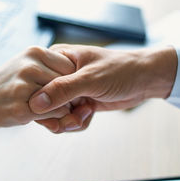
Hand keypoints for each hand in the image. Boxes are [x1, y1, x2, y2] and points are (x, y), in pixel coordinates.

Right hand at [0, 46, 74, 149]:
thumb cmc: (6, 87)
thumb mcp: (25, 67)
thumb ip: (50, 69)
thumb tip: (78, 81)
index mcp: (34, 52)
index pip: (72, 67)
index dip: (71, 82)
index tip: (64, 92)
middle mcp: (30, 65)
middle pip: (70, 84)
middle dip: (68, 97)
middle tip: (56, 105)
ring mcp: (24, 86)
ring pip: (65, 100)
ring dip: (62, 110)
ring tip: (46, 111)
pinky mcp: (22, 108)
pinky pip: (55, 114)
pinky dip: (54, 119)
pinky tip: (39, 118)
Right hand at [29, 44, 177, 132]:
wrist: (145, 79)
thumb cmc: (121, 70)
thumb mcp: (90, 79)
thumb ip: (62, 90)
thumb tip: (34, 104)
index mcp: (55, 58)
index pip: (33, 84)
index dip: (41, 103)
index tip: (57, 112)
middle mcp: (57, 74)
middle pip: (41, 104)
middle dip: (58, 117)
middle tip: (74, 118)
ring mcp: (67, 90)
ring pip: (54, 115)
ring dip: (69, 121)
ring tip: (85, 114)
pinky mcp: (76, 102)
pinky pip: (66, 120)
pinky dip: (77, 122)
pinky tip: (89, 113)